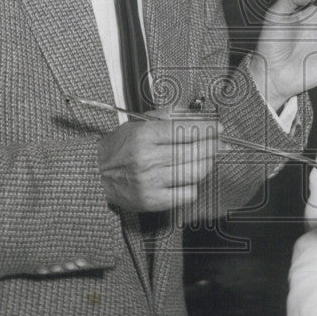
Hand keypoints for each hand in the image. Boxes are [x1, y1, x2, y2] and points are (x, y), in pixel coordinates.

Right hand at [97, 108, 220, 211]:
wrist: (95, 175)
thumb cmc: (118, 148)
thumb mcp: (138, 122)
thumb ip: (168, 115)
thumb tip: (196, 114)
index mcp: (144, 135)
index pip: (186, 130)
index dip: (207, 129)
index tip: (218, 129)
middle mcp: (148, 159)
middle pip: (195, 151)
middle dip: (214, 146)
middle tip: (221, 143)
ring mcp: (151, 182)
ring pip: (195, 172)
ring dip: (207, 164)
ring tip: (208, 158)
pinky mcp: (152, 201)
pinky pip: (187, 194)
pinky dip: (194, 185)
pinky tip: (190, 178)